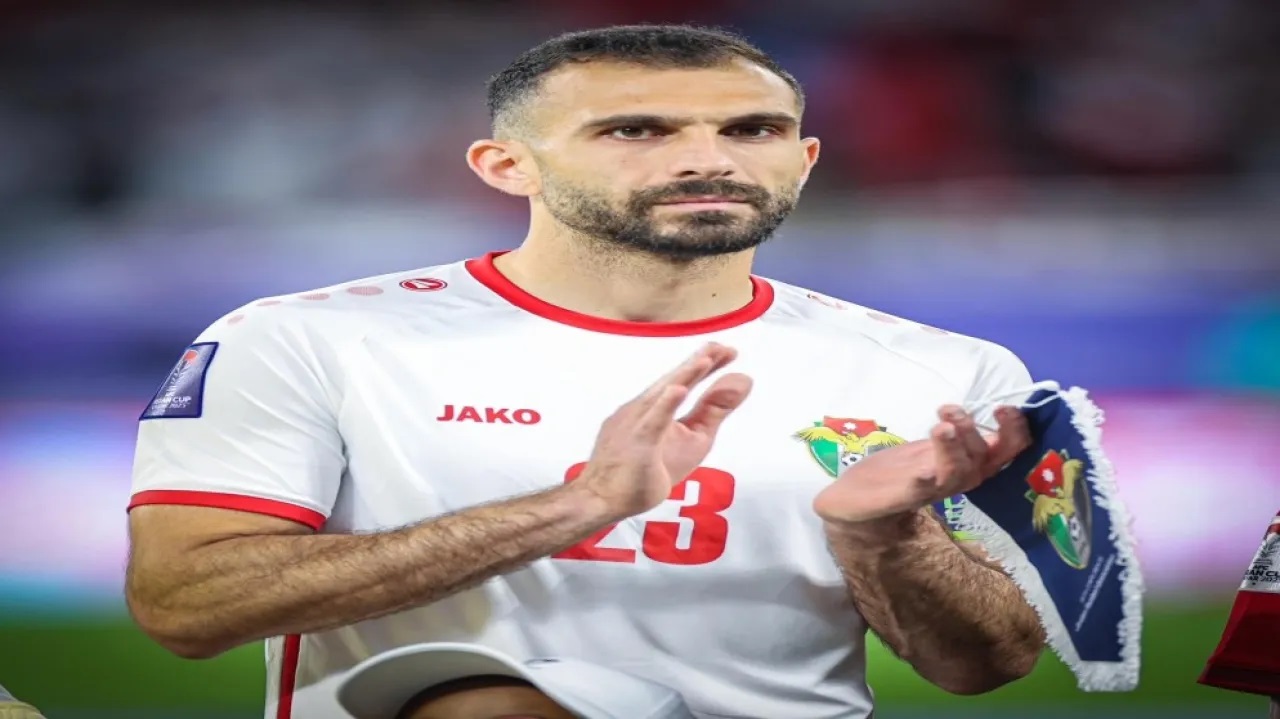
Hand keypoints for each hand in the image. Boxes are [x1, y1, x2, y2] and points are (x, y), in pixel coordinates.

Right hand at [577, 342, 752, 519]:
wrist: (601, 499)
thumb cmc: (644, 471)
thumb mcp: (692, 439)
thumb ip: (715, 410)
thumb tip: (745, 379)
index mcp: (656, 406)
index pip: (683, 380)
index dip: (706, 364)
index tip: (729, 352)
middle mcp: (642, 409)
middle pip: (673, 381)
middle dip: (698, 363)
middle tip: (723, 347)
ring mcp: (635, 425)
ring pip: (661, 396)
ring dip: (683, 376)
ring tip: (706, 359)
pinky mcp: (635, 446)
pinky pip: (650, 424)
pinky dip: (665, 406)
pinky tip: (678, 391)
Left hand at [813, 404, 1030, 525]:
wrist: (856, 495)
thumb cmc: (900, 468)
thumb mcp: (933, 447)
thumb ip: (958, 433)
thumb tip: (981, 409)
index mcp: (969, 464)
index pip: (1006, 449)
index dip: (1013, 429)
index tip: (1003, 407)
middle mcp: (958, 478)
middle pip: (982, 457)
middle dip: (972, 431)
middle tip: (952, 411)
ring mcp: (932, 489)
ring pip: (956, 472)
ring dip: (951, 448)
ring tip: (941, 427)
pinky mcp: (904, 496)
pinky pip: (919, 491)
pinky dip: (924, 481)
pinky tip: (923, 472)